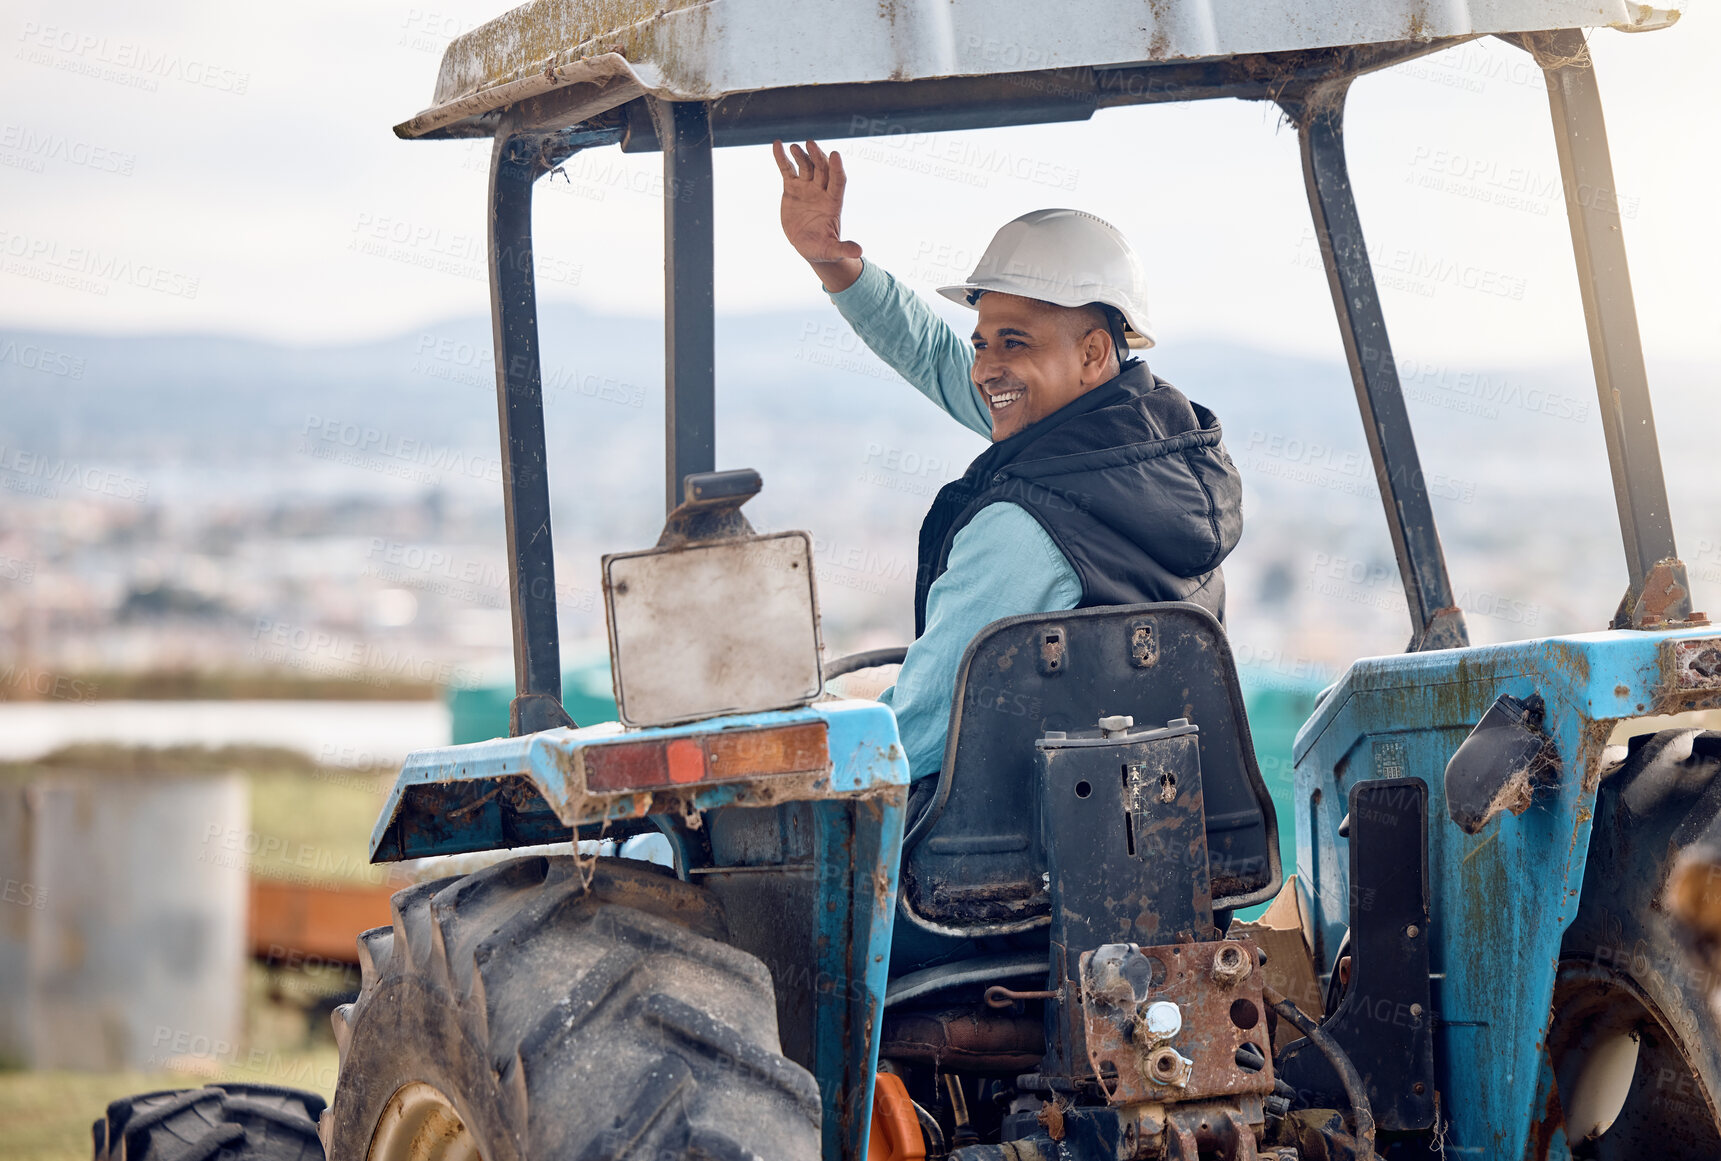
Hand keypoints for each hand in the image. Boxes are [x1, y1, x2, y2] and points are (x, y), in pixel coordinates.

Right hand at [773, 139, 862, 290]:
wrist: (807, 246)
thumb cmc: (823, 249)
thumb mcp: (832, 250)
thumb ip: (843, 248)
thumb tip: (858, 252)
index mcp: (833, 202)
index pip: (838, 181)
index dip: (837, 168)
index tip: (835, 154)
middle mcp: (821, 191)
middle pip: (822, 169)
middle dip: (817, 157)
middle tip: (810, 144)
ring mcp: (807, 187)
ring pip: (805, 166)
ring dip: (801, 155)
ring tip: (794, 147)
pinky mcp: (792, 188)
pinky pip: (787, 169)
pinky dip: (782, 158)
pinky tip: (777, 144)